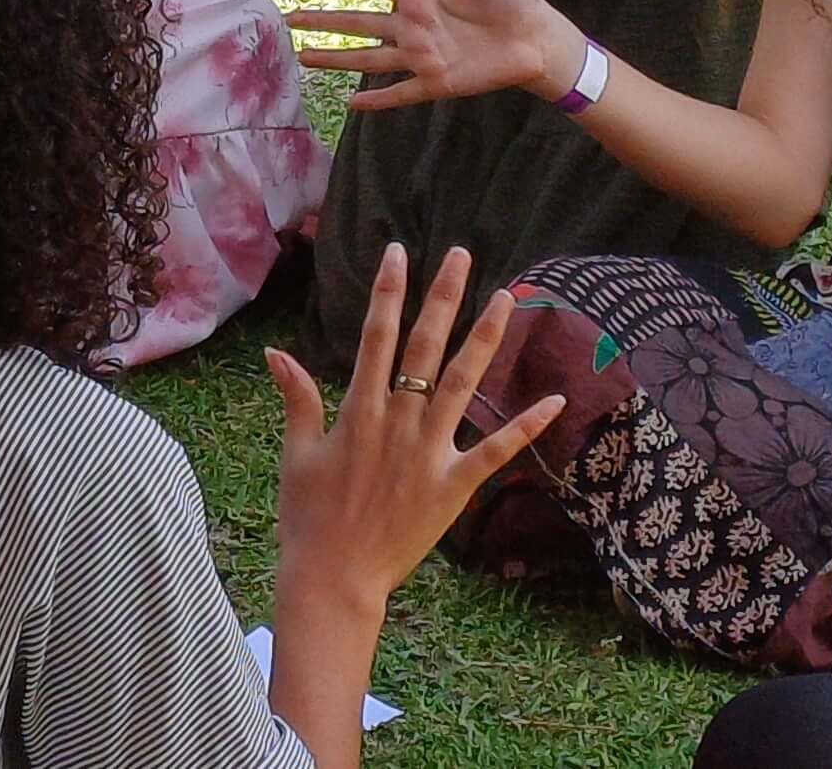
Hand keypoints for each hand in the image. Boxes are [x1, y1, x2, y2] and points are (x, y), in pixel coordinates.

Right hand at [265, 245, 562, 618]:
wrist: (333, 577)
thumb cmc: (309, 517)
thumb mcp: (296, 453)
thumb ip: (298, 398)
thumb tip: (277, 351)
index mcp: (359, 411)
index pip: (376, 337)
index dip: (387, 291)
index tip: (398, 253)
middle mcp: (398, 422)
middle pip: (425, 346)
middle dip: (442, 297)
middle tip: (461, 254)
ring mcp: (428, 452)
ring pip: (463, 383)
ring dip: (485, 338)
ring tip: (506, 298)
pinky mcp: (453, 486)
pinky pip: (495, 451)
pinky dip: (525, 427)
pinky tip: (553, 400)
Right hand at [288, 0, 581, 111]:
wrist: (539, 38)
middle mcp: (412, 27)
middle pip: (357, 23)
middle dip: (322, 20)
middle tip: (288, 18)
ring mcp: (421, 57)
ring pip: (367, 59)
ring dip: (336, 59)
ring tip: (304, 58)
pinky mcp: (436, 83)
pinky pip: (400, 93)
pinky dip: (377, 100)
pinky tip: (351, 104)